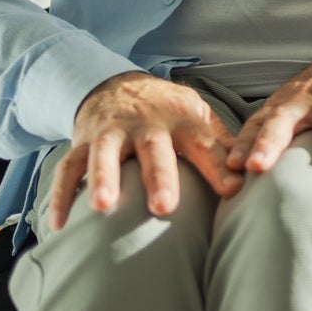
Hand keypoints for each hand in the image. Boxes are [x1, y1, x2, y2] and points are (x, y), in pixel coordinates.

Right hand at [46, 71, 241, 230]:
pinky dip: (61, 195)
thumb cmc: (167, 112)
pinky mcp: (83, 142)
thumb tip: (254, 172)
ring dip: (103, 178)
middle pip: (154, 149)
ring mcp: (112, 132)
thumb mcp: (198, 118)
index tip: (234, 191)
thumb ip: (222, 145)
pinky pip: (68, 168)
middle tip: (165, 206)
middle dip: (159, 176)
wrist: (118, 85)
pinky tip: (58, 225)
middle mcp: (146, 125)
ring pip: (104, 154)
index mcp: (182, 121)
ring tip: (103, 207)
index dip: (220, 167)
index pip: (206, 145)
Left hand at [227, 35, 311, 179]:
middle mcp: (305, 103)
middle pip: (283, 121)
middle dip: (269, 143)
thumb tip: (236, 172)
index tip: (230, 166)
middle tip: (257, 166)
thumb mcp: (290, 106)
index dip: (243, 144)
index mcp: (283, 106)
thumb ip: (268, 133)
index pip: (257, 125)